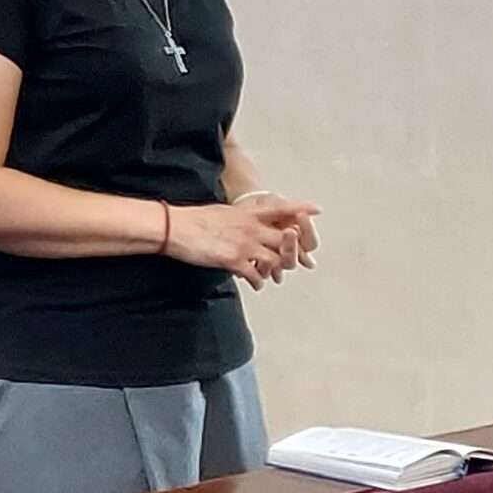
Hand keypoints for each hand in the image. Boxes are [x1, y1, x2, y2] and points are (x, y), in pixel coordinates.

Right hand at [168, 197, 320, 290]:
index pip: (280, 208)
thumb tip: (244, 221)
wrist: (176, 228)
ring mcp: (246, 244)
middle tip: (295, 260)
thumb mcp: (222, 212)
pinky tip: (255, 284)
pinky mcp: (235, 260)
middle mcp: (252, 228)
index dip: (300, 208)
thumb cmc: (194, 220)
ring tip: (271, 275)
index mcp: (248, 213)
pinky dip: (258, 282)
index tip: (317, 209)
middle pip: (287, 239)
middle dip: (294, 251)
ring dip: (276, 270)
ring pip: (276, 260)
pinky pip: (257, 275)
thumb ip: (240, 218)